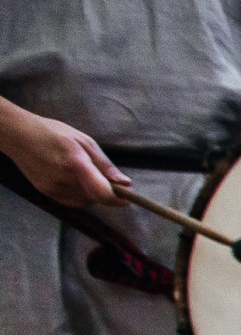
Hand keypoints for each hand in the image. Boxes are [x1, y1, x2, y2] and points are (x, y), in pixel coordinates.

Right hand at [0, 100, 126, 205]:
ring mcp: (53, 188)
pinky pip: (72, 201)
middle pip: (96, 198)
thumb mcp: (84, 141)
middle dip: (106, 193)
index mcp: (76, 164)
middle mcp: (64, 179)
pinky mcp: (46, 193)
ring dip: (92, 194)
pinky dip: (79, 195)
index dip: (118, 198)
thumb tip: (125, 183)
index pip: (103, 192)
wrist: (18, 135)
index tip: (127, 197)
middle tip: (105, 178)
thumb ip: (105, 164)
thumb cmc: (53, 133)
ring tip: (84, 174)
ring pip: (85, 201)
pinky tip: (73, 179)